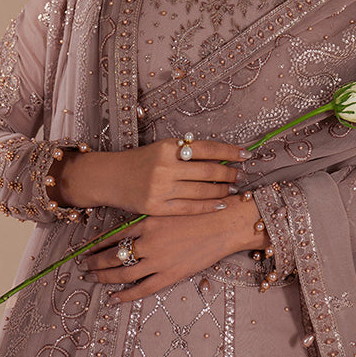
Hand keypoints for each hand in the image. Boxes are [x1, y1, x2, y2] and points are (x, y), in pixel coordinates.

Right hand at [49, 137, 250, 215]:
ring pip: (202, 191)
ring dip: (222, 190)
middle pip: (208, 170)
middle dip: (230, 173)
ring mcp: (161, 188)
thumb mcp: (161, 149)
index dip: (230, 151)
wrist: (109, 177)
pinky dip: (209, 206)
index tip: (246, 155)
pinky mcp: (157, 207)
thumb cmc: (139, 162)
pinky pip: (190, 208)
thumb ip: (185, 152)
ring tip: (233, 189)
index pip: (207, 148)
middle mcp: (165, 167)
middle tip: (241, 175)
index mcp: (168, 148)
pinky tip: (221, 204)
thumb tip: (220, 155)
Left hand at [79, 196, 266, 302]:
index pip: (112, 236)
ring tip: (93, 279)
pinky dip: (125, 295)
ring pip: (122, 274)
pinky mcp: (171, 275)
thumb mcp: (169, 208)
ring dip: (104, 277)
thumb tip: (127, 231)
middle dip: (95, 263)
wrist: (225, 222)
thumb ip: (148, 220)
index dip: (96, 245)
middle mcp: (148, 242)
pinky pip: (142, 289)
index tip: (84, 250)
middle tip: (84, 267)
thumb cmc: (200, 211)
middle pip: (113, 256)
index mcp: (146, 222)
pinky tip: (114, 298)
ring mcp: (158, 260)